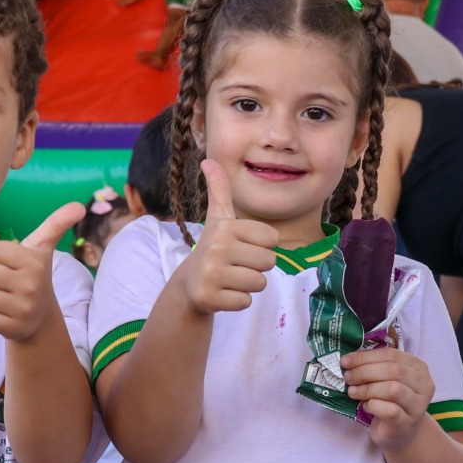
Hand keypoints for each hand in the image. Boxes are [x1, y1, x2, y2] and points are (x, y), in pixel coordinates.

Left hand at [0, 203, 85, 341]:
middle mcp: (32, 286)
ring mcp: (23, 309)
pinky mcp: (11, 328)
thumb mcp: (42, 249)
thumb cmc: (33, 275)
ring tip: (4, 297)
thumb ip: (56, 224)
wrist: (40, 318)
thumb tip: (80, 205)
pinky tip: (3, 313)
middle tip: (7, 283)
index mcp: (37, 262)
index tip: (13, 265)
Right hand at [173, 160, 278, 313]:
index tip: (241, 247)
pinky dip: (238, 301)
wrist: (189, 284)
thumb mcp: (218, 218)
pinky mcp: (209, 297)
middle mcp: (217, 248)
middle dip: (256, 267)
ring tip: (230, 278)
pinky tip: (223, 293)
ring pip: (260, 283)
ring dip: (248, 284)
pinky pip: (246, 302)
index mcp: (226, 227)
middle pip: (269, 262)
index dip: (261, 246)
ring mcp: (211, 274)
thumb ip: (219, 190)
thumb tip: (209, 160)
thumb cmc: (214, 248)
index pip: (273, 240)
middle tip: (235, 265)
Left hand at [341, 346, 433, 449]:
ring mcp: (418, 405)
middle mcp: (424, 384)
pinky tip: (366, 406)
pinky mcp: (408, 422)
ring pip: (393, 389)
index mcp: (418, 367)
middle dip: (365, 372)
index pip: (391, 354)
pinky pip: (390, 411)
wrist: (400, 431)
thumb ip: (374, 367)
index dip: (366, 357)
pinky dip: (373, 406)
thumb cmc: (390, 401)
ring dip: (368, 389)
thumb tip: (348, 360)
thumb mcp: (385, 379)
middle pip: (394, 370)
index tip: (345, 361)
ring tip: (353, 392)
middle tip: (347, 377)